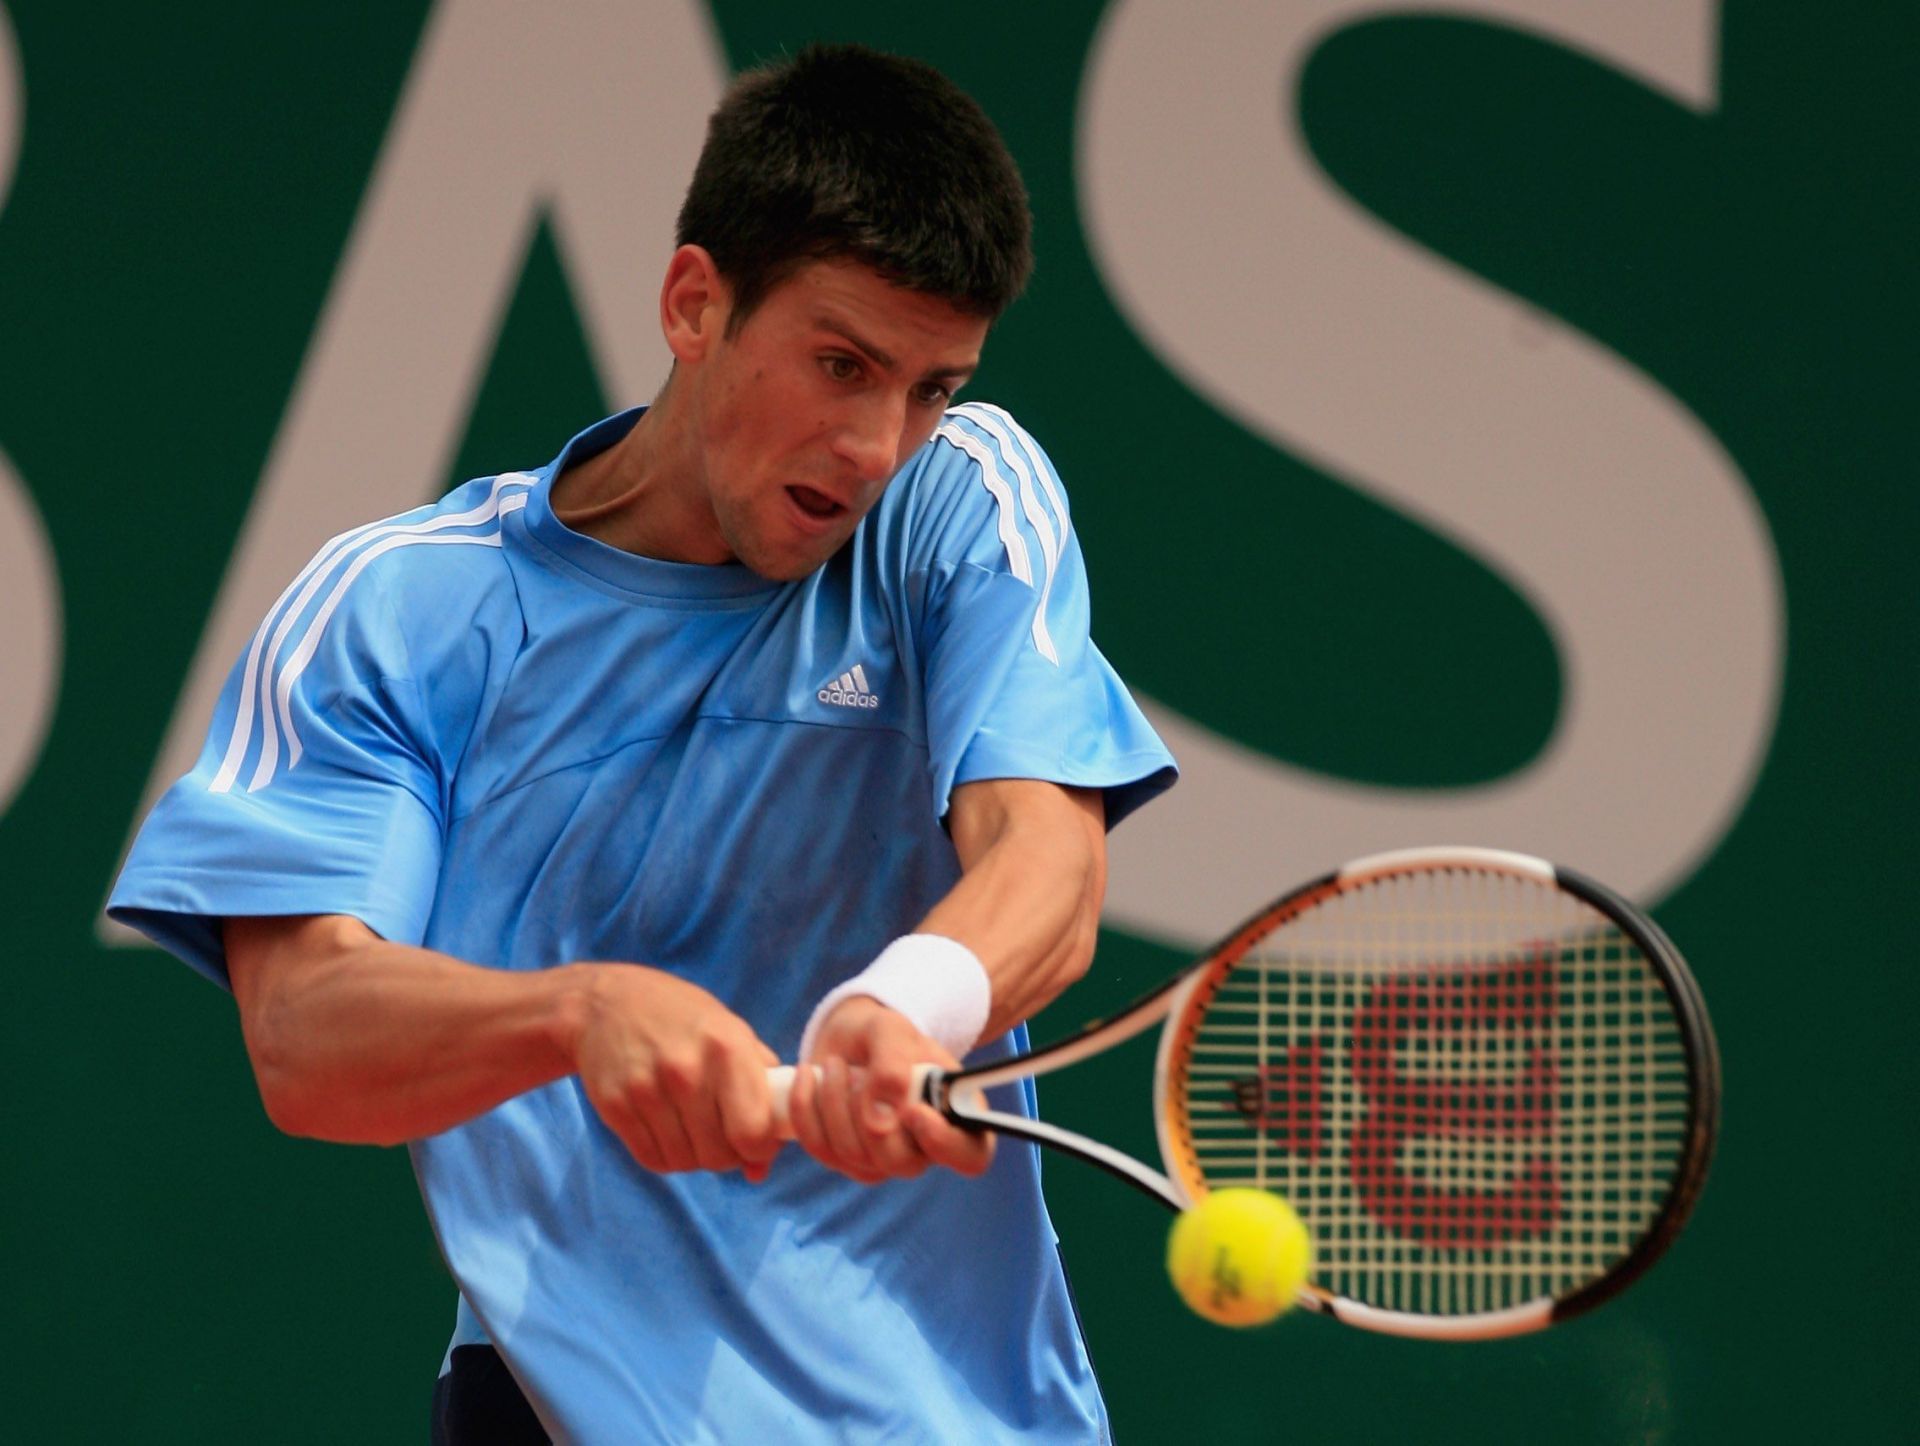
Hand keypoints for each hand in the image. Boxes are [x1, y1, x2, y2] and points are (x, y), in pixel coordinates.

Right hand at [571, 964, 782, 1181]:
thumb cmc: (681, 1017)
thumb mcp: (732, 1032)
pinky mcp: (615, 1107)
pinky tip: (667, 1128)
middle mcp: (687, 1070)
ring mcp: (647, 1090)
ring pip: (686, 1162)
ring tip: (692, 1126)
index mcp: (727, 1047)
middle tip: (721, 1133)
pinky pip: (653, 1159)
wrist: (606, 1003)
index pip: (753, 1132)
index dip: (761, 1147)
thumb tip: (762, 1164)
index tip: (755, 1140)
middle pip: (719, 1155)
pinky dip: (665, 1154)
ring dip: (694, 1155)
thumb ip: (759, 1090)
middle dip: (727, 1154)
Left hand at [787, 996, 994, 1183]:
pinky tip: (808, 1077)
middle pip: (901, 1163)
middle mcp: (925, 1147)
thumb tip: (879, 1121)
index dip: (944, 1144)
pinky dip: (807, 1110)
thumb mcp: (893, 1032)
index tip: (914, 1112)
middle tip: (857, 1072)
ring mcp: (883, 1160)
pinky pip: (821, 1149)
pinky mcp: (845, 1160)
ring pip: (855, 1157)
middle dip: (867, 1116)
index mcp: (958, 1116)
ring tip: (835, 1064)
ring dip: (835, 1104)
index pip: (969, 1155)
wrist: (851, 1037)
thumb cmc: (885, 1034)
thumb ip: (893, 1066)